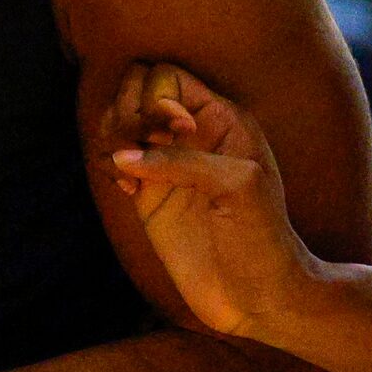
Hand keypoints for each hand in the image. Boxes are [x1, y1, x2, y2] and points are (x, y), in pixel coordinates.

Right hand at [103, 61, 312, 339]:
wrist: (259, 295)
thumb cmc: (263, 236)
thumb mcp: (237, 184)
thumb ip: (184, 160)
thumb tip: (123, 155)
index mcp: (220, 119)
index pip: (167, 77)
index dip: (159, 97)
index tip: (178, 132)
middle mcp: (189, 136)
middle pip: (133, 90)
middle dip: (127, 112)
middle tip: (141, 148)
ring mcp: (165, 165)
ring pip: (116, 123)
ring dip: (113, 138)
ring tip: (129, 171)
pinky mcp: (147, 198)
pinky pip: (112, 162)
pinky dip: (108, 167)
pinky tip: (126, 190)